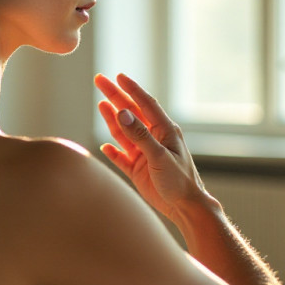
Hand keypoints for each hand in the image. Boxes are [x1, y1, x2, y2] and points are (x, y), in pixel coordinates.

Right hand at [95, 73, 209, 222]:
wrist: (184, 207)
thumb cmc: (179, 180)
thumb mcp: (159, 156)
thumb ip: (140, 135)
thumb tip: (122, 112)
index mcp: (164, 131)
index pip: (145, 103)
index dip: (131, 89)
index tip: (118, 76)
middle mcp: (153, 139)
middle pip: (131, 113)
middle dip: (115, 97)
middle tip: (99, 81)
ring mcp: (144, 154)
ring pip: (124, 133)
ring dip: (112, 119)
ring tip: (101, 104)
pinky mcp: (138, 170)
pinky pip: (121, 158)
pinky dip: (113, 151)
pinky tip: (105, 146)